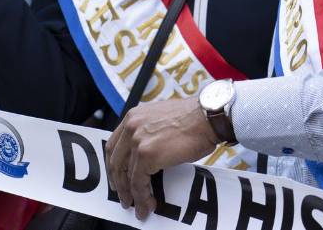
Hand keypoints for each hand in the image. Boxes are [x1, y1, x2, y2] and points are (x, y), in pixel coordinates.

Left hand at [105, 98, 219, 219]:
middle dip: (119, 183)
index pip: (114, 144)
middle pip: (115, 161)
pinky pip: (138, 182)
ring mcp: (137, 140)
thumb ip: (149, 132)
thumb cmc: (195, 118)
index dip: (114, 164)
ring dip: (131, 194)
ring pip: (126, 175)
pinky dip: (142, 197)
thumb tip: (148, 154)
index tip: (118, 177)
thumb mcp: (163, 119)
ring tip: (138, 206)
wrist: (208, 117)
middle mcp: (132, 126)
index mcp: (134, 116)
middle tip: (125, 195)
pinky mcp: (147, 155)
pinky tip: (147, 204)